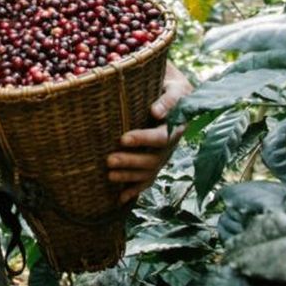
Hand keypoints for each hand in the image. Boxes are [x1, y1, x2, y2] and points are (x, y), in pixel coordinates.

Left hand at [107, 62, 193, 203]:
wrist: (174, 92)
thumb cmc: (169, 86)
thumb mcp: (173, 87)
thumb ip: (167, 99)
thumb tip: (156, 112)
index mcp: (177, 126)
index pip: (161, 137)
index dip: (143, 140)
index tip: (122, 138)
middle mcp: (172, 145)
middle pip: (153, 158)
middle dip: (131, 161)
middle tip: (108, 160)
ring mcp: (164, 155)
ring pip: (149, 171)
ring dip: (129, 176)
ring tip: (109, 175)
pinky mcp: (155, 161)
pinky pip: (147, 179)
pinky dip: (134, 189)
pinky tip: (120, 198)